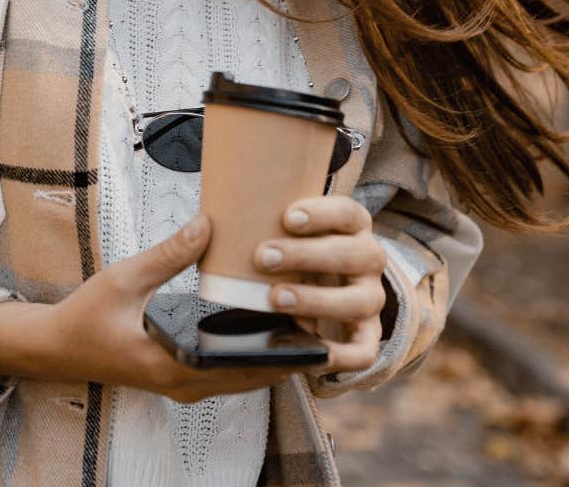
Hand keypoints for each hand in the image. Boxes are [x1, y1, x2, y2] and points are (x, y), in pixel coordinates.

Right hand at [0, 215, 300, 401]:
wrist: (57, 347)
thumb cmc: (87, 314)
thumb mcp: (126, 277)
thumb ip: (169, 253)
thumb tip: (210, 223)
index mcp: (171, 363)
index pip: (240, 366)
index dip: (279, 349)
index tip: (309, 322)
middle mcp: (183, 384)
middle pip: (253, 378)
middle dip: (287, 352)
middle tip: (319, 316)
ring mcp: (184, 387)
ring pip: (244, 381)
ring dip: (272, 357)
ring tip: (303, 321)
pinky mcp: (182, 380)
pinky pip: (229, 377)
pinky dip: (251, 359)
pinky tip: (266, 330)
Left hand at [253, 196, 386, 373]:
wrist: (293, 298)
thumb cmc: (279, 256)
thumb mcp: (266, 236)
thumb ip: (240, 227)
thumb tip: (200, 225)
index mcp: (349, 229)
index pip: (350, 214)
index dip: (325, 214)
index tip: (287, 216)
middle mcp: (367, 262)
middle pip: (357, 255)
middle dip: (310, 255)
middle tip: (264, 256)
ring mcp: (369, 300)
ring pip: (361, 302)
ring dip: (320, 299)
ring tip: (276, 298)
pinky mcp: (363, 338)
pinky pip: (364, 352)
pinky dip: (342, 355)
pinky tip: (310, 351)